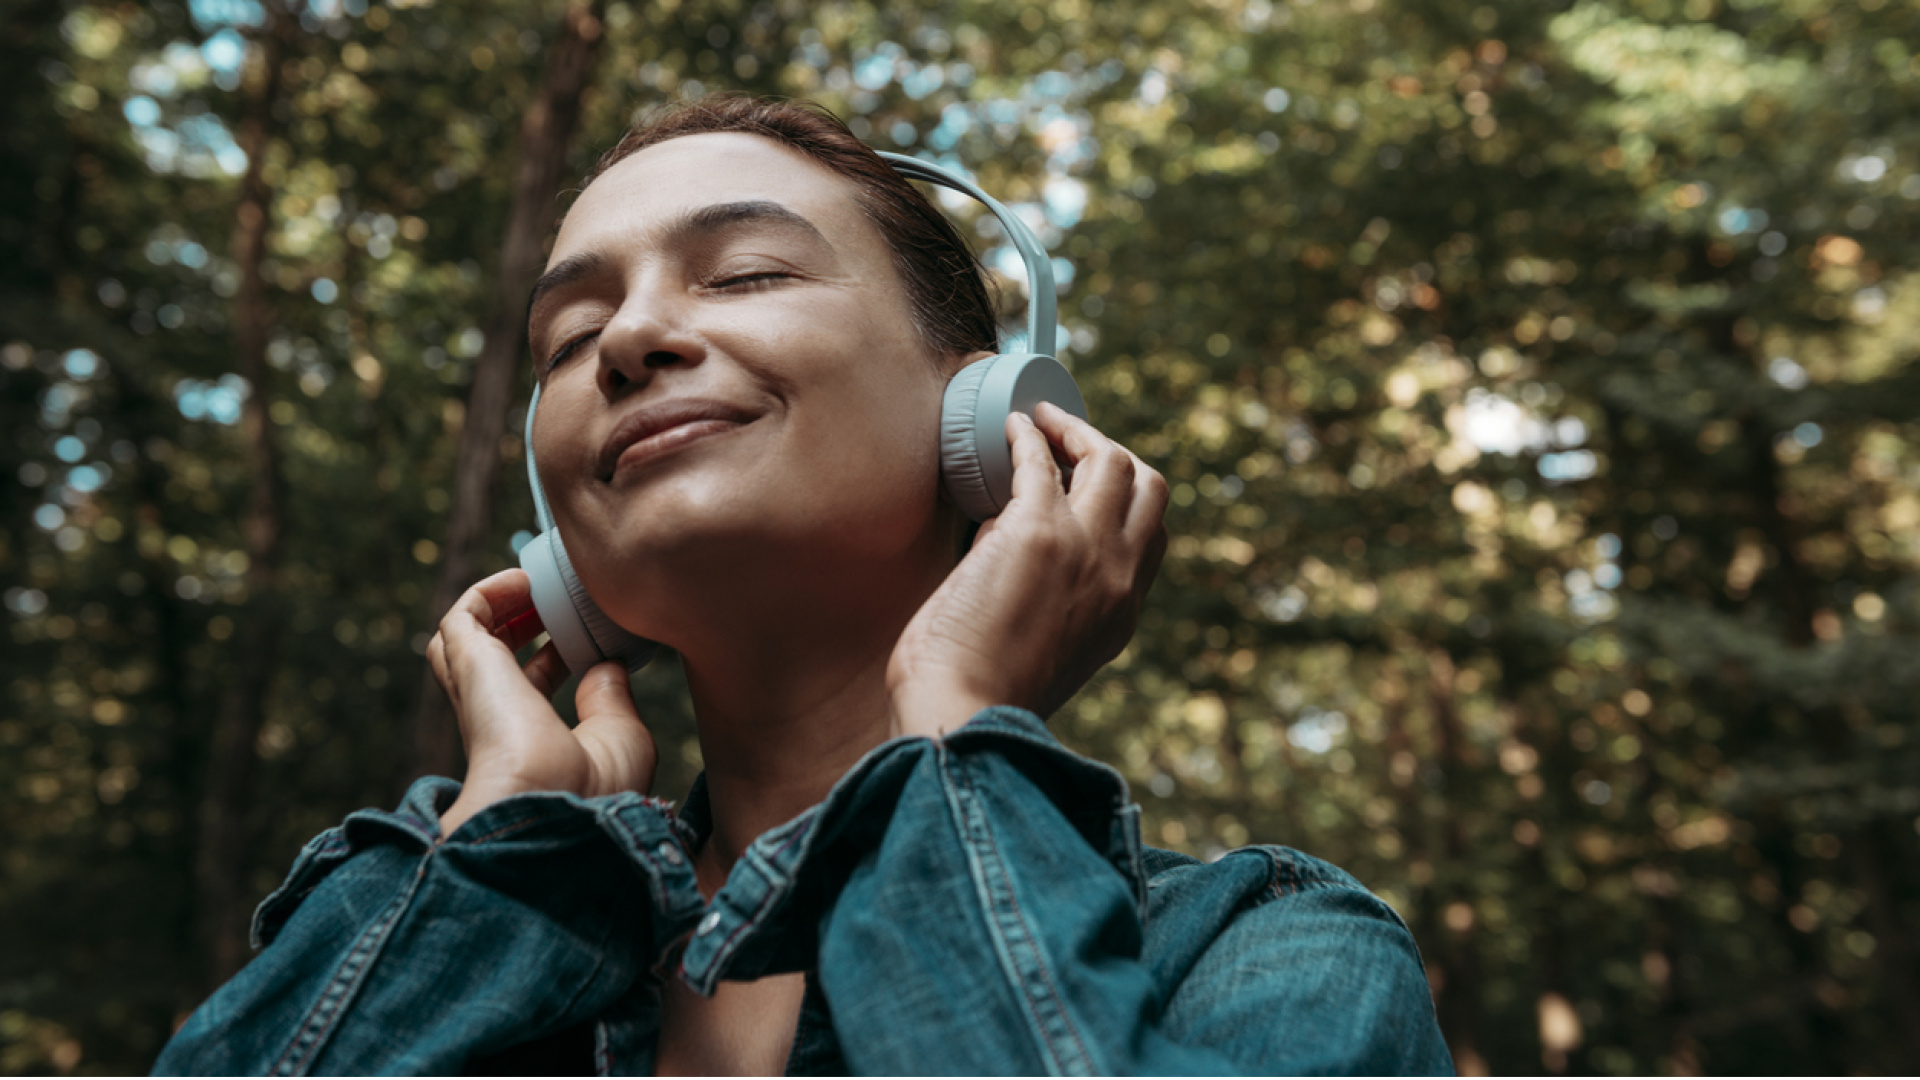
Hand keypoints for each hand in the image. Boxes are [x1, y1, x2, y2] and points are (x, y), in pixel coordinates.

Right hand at [427, 569, 656, 834]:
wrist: (557, 809)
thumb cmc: (593, 790)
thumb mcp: (620, 740)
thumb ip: (611, 700)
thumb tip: (607, 666)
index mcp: (527, 743)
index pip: (527, 692)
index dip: (553, 660)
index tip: (584, 642)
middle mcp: (494, 719)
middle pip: (488, 661)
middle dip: (518, 625)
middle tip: (555, 602)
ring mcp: (477, 694)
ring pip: (462, 640)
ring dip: (497, 607)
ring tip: (533, 585)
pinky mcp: (468, 667)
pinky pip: (462, 617)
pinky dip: (488, 592)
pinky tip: (524, 581)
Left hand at [888, 402, 1168, 738]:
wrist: (962, 718)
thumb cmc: (977, 697)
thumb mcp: (1041, 650)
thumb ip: (1043, 597)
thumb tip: (1002, 535)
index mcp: (1121, 617)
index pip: (1149, 539)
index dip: (1122, 501)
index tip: (1085, 482)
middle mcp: (1120, 580)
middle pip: (1150, 488)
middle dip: (1114, 453)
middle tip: (1071, 439)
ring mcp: (1087, 551)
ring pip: (1114, 462)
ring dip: (1077, 431)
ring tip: (1044, 420)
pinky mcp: (1039, 531)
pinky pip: (1041, 460)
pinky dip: (1030, 436)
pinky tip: (1012, 427)